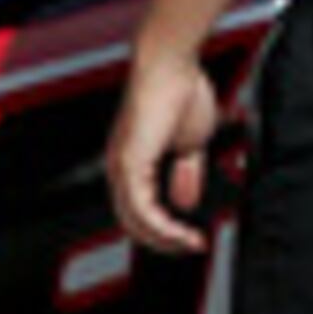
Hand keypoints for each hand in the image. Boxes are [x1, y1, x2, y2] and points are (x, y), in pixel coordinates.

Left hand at [106, 42, 227, 255]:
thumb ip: (186, 174)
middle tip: (192, 247)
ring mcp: (121, 165)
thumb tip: (186, 203)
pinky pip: (140, 206)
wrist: (172, 66)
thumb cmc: (178, 93)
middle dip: (164, 242)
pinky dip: (161, 225)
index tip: (193, 238)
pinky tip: (181, 230)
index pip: (139, 211)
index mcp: (132, 164)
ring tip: (191, 243)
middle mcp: (119, 168)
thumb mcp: (188, 145)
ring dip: (166, 238)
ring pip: (135, 220)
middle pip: (133, 223)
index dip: (164, 230)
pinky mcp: (129, 161)